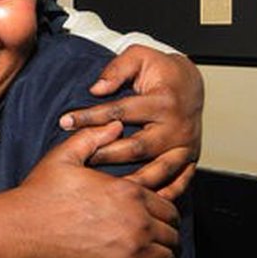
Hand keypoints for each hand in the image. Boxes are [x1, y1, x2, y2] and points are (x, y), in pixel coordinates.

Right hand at [0, 123, 180, 257]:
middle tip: (160, 241)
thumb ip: (93, 137)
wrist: (19, 228)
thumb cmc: (39, 192)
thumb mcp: (64, 156)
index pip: (169, 203)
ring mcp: (132, 250)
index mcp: (128, 192)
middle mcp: (137, 220)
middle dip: (168, 236)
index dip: (169, 210)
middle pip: (173, 231)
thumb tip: (116, 126)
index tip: (163, 218)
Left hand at [59, 45, 202, 199]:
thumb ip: (117, 69)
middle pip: (136, 148)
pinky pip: (179, 183)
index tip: (65, 121)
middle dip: (104, 155)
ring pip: (157, 171)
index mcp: (163, 101)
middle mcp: (177, 127)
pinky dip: (161, 195)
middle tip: (79, 161)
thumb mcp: (139, 56)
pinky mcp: (191, 159)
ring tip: (103, 189)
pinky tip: (139, 201)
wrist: (192, 83)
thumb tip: (96, 89)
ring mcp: (186, 146)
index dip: (90, 117)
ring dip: (130, 182)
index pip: (120, 112)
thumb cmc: (161, 70)